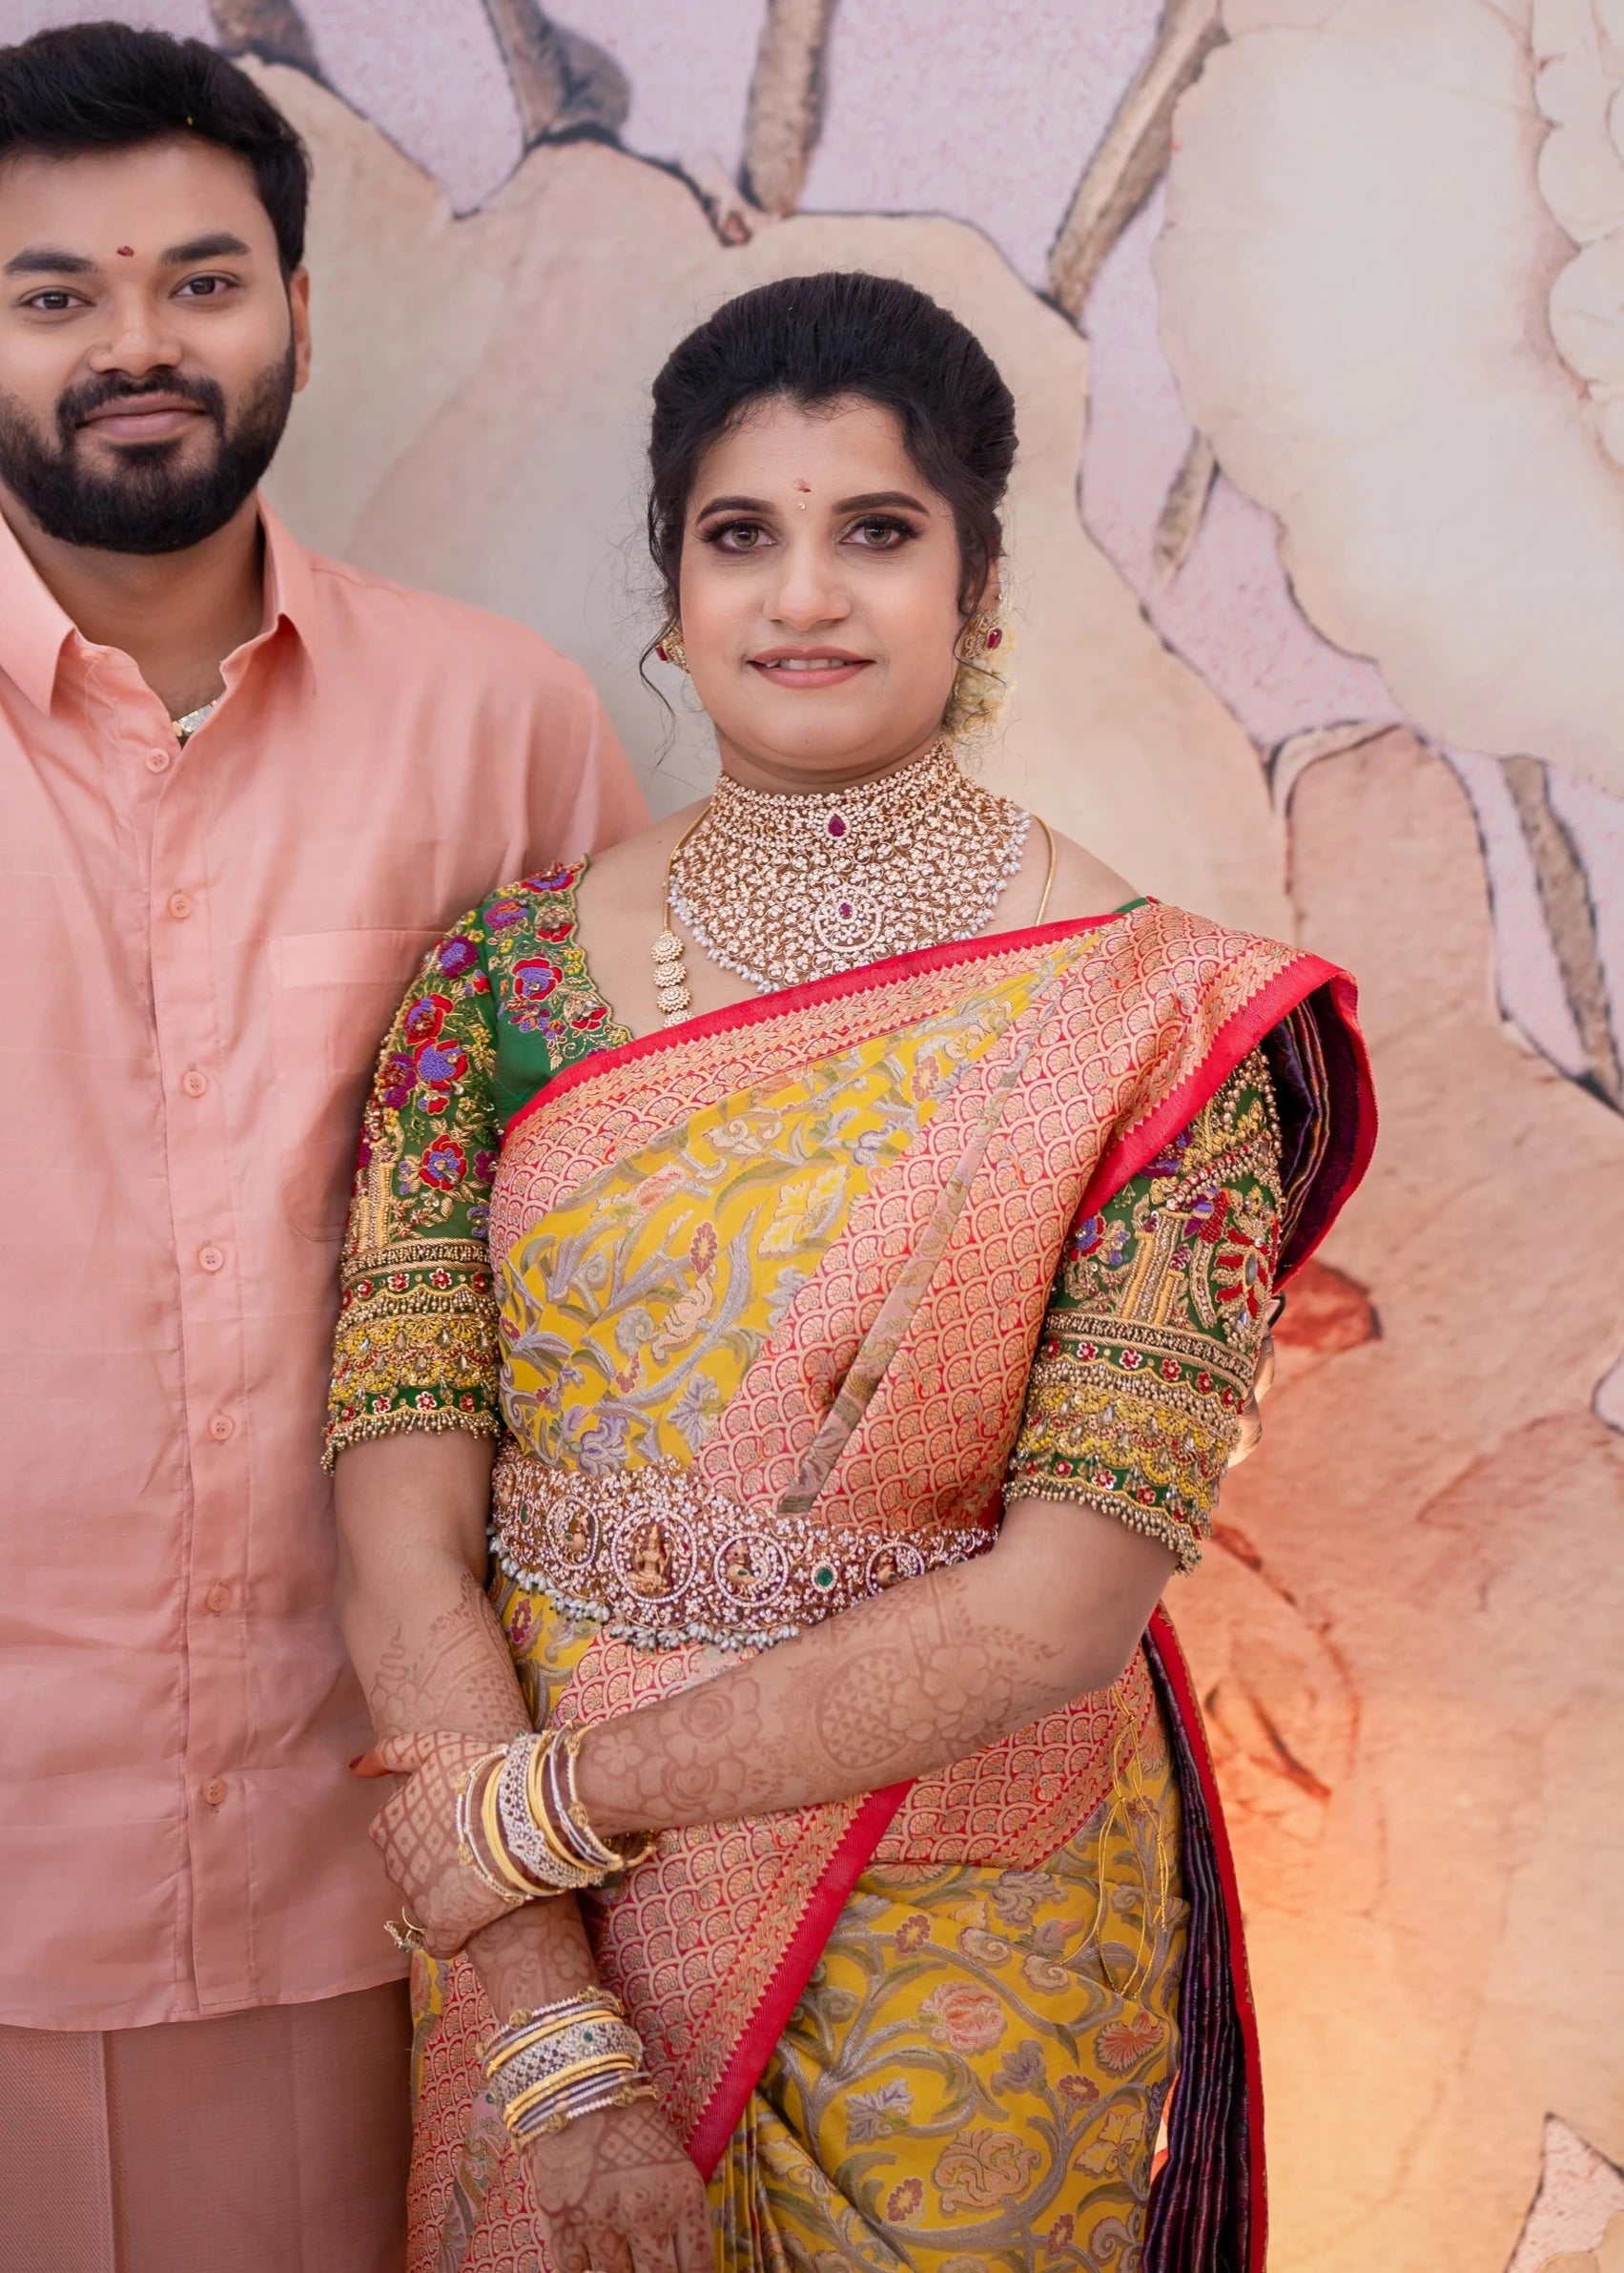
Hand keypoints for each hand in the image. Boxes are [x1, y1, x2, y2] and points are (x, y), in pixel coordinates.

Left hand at [353, 1728, 528, 1953]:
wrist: (522, 1815)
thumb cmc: (480, 1775)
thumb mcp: (435, 1747)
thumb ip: (392, 1753)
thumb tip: (354, 1768)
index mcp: (386, 1824)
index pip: (395, 1831)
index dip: (429, 1825)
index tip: (458, 1818)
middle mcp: (392, 1864)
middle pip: (410, 1867)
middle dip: (435, 1860)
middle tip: (475, 1842)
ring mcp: (417, 1899)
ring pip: (426, 1900)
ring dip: (448, 1892)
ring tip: (484, 1872)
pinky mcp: (445, 1925)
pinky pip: (440, 1941)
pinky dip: (453, 1933)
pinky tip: (475, 1916)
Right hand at [521, 2096, 710, 2272]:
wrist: (579, 2095)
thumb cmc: (635, 2130)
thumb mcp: (676, 2167)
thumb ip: (683, 2219)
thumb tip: (684, 2268)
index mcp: (682, 2198)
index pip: (698, 2268)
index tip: (681, 2272)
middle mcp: (645, 2216)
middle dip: (655, 2272)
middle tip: (648, 2257)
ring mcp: (603, 2226)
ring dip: (619, 2264)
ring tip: (616, 2232)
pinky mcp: (564, 2230)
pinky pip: (578, 2272)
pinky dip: (584, 2260)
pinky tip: (589, 2236)